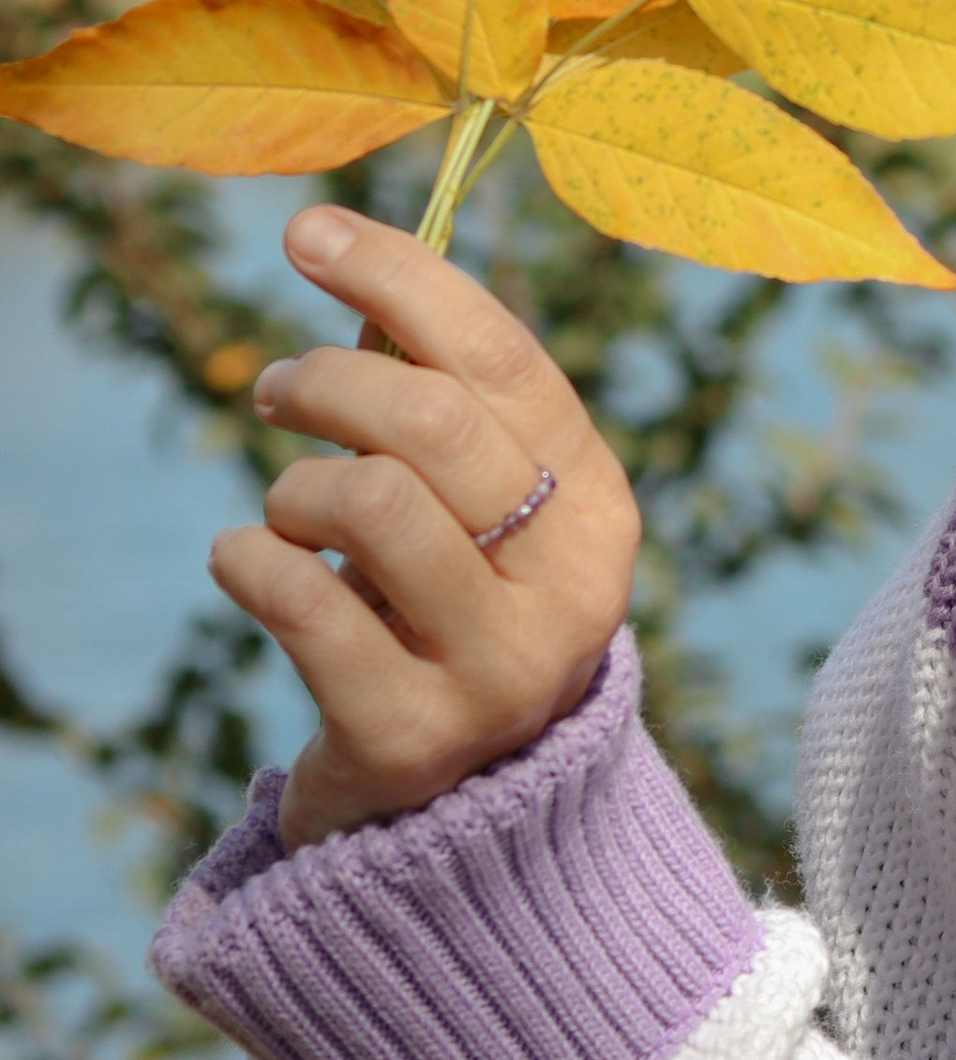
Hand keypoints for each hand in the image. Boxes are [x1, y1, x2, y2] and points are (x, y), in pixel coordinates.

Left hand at [211, 206, 642, 851]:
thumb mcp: (478, 513)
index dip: (399, 276)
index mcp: (600, 508)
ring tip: (285, 512)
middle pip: (435, 421)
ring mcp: (499, 671)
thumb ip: (437, 402)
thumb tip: (347, 258)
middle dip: (328, 382)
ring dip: (293, 488)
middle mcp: (573, 588)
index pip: (503, 356)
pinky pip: (302, 602)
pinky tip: (250, 566)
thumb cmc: (448, 618)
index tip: (307, 234)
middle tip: (274, 391)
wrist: (458, 825)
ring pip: (370, 499)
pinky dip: (249, 563)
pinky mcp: (412, 738)